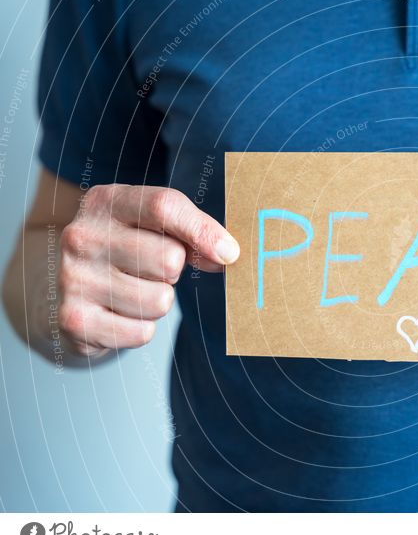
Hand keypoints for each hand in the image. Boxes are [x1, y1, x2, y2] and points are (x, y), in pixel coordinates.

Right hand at [57, 184, 238, 356]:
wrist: (71, 289)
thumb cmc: (128, 250)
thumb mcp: (155, 227)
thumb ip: (193, 233)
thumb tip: (227, 253)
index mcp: (107, 202)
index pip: (164, 207)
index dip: (203, 231)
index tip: (229, 253)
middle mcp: (82, 236)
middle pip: (169, 259)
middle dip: (174, 271)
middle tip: (152, 270)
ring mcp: (74, 279)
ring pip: (160, 301)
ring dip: (159, 302)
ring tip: (135, 290)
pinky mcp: (75, 320)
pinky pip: (142, 332)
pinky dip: (142, 329)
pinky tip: (120, 313)